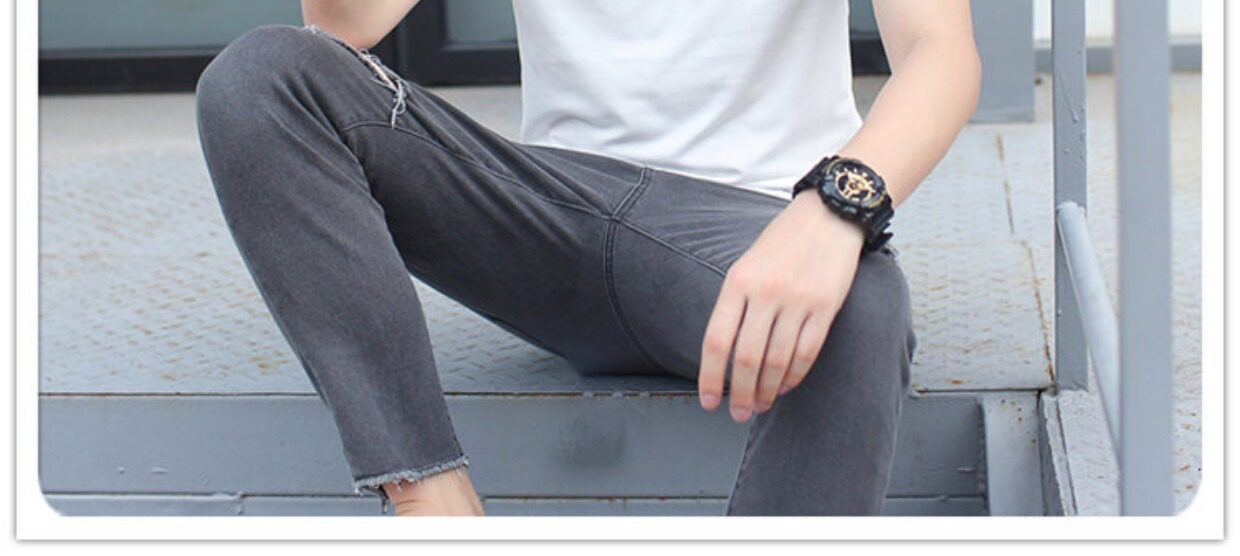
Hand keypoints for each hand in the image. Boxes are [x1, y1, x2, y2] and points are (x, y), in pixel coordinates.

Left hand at [698, 191, 865, 422]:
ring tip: (761, 404)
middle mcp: (765, 292)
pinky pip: (806, 352)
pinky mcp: (825, 307)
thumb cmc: (782, 243)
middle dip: (739, 393)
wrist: (828, 215)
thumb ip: (735, 305)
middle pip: (746, 358)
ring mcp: (797, 301)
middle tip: (738, 413)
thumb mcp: (746, 265)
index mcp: (737, 282)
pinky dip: (794, 376)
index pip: (716, 341)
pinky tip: (786, 386)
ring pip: (777, 361)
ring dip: (767, 390)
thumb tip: (725, 354)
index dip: (710, 378)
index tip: (708, 401)